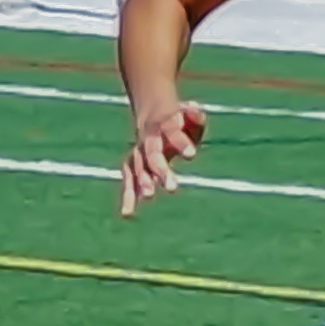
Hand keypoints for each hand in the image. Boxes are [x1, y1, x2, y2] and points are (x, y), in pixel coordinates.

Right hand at [117, 98, 207, 216]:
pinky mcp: (135, 166)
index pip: (172, 132)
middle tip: (171, 188)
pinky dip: (128, 196)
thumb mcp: (190, 114)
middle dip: (160, 170)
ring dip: (143, 182)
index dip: (180, 142)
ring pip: (138, 168)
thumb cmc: (180, 120)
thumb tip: (197, 111)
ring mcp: (140, 153)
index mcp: (164, 125)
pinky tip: (127, 214)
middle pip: (152, 155)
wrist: (152, 117)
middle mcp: (148, 140)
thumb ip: (195, 115)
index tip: (191, 154)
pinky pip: (130, 181)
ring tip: (148, 196)